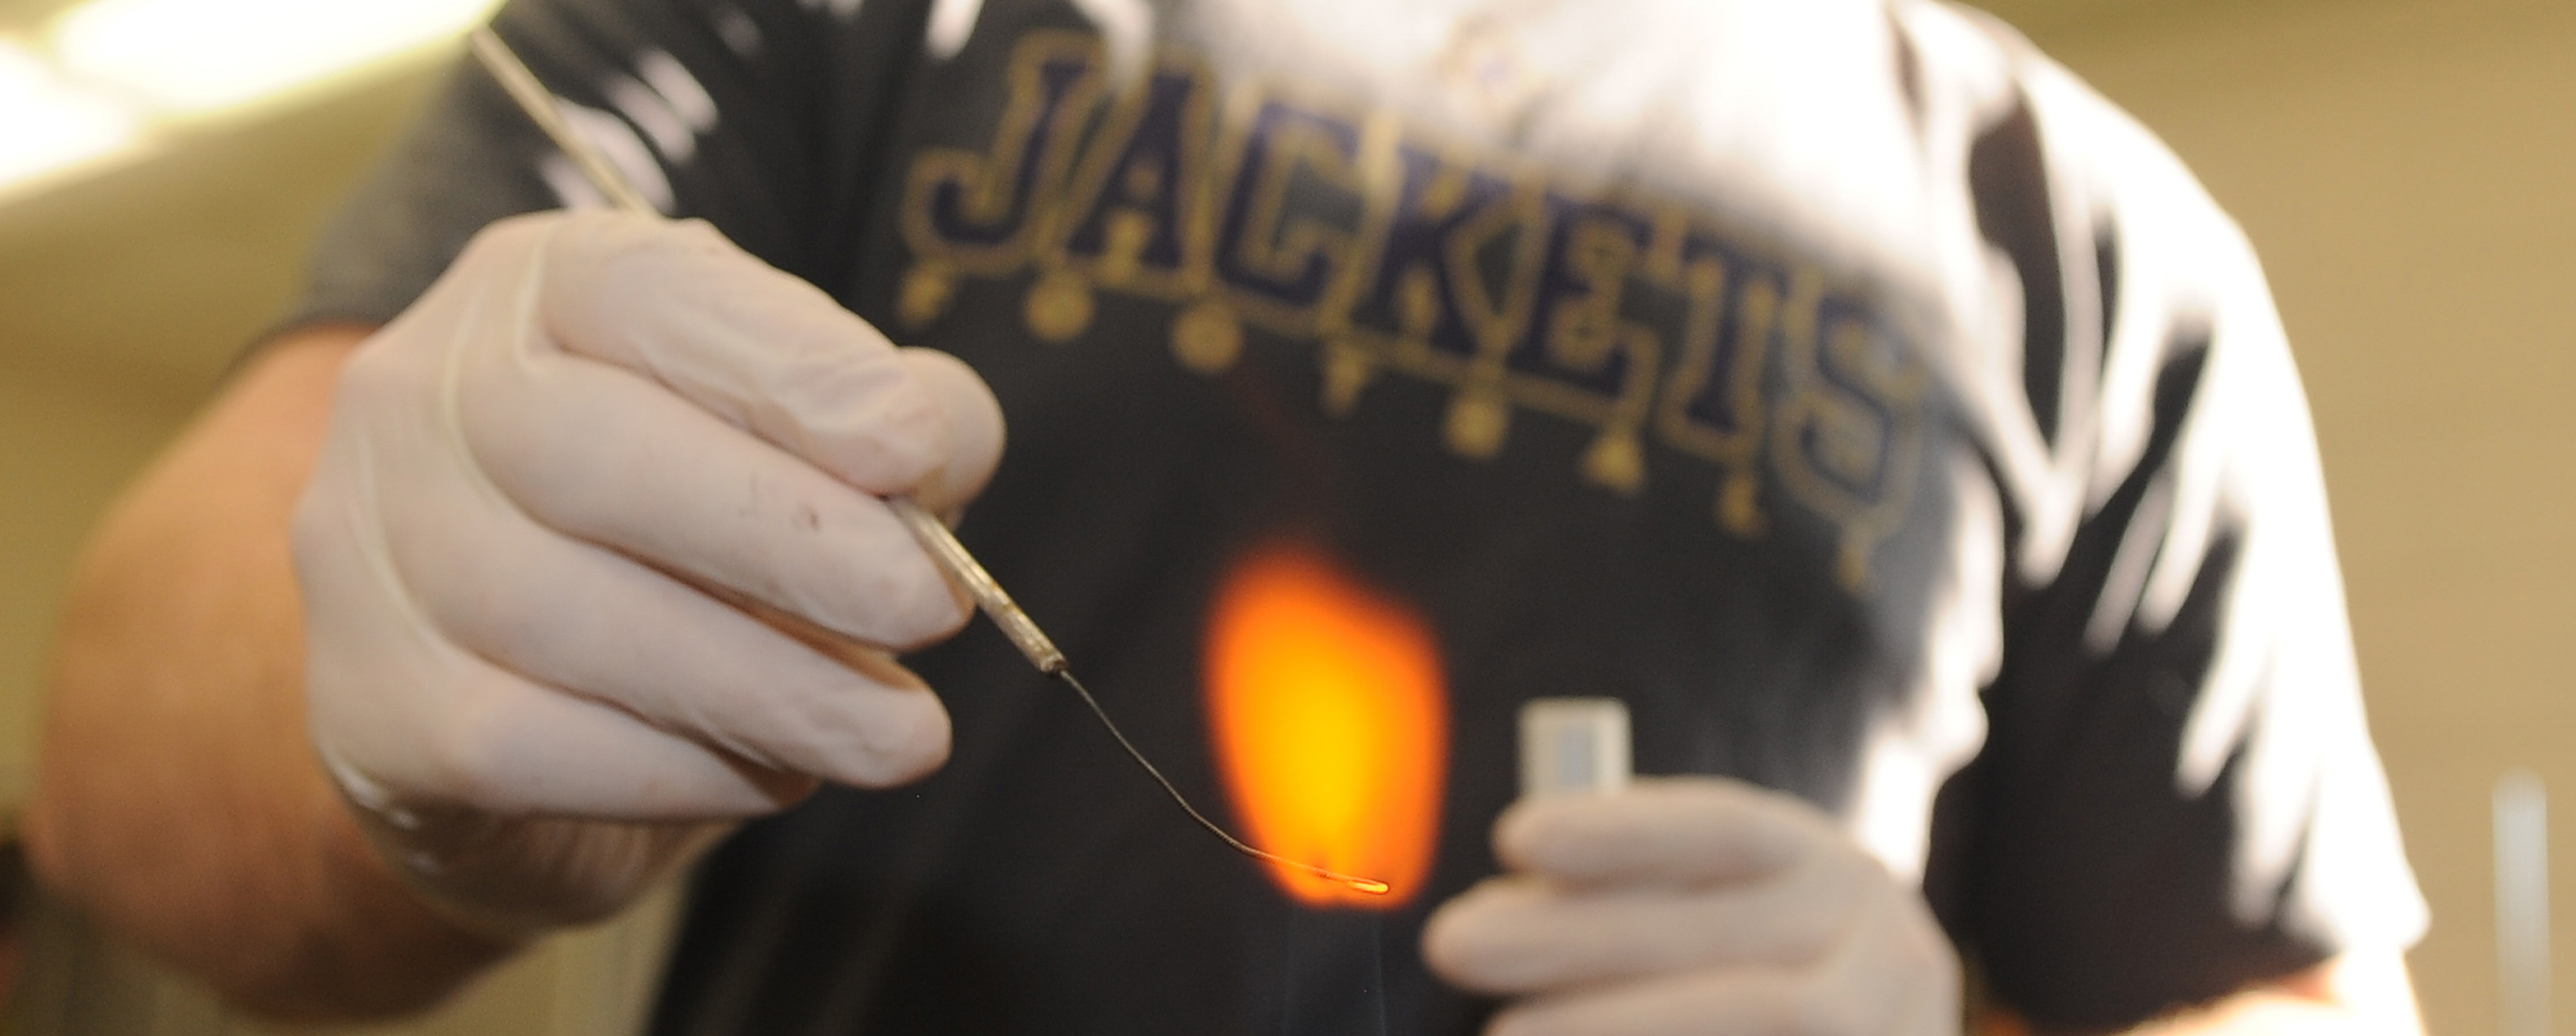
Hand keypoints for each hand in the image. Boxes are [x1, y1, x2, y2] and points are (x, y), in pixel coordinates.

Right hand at [292, 210, 1003, 931]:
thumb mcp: (806, 439)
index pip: (644, 290)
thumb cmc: (696, 533)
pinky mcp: (373, 709)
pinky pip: (532, 745)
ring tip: (899, 732)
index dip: (787, 368)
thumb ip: (892, 419)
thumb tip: (937, 450)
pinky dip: (683, 767)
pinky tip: (778, 773)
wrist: (519, 704)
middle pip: (593, 452)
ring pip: (569, 617)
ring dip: (767, 685)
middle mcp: (424, 394)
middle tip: (928, 608)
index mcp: (541, 287)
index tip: (911, 449)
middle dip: (786, 537)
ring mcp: (373, 552)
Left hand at [1425, 777, 1960, 1035]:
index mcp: (1836, 874)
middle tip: (1454, 940)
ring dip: (1612, 1024)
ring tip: (1501, 1032)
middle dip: (1574, 938)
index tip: (1513, 835)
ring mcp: (1896, 1031)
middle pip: (1719, 938)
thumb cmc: (1744, 987)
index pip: (1730, 829)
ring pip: (1756, 1017)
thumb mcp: (1716, 925)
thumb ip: (1630, 897)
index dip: (1623, 831)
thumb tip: (1500, 903)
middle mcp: (1888, 948)